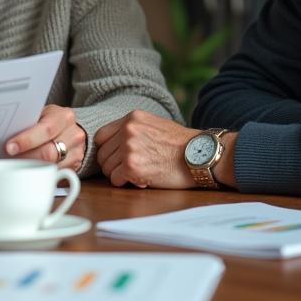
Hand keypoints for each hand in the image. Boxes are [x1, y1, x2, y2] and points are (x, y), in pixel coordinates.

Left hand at [4, 104, 86, 170]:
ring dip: (30, 168)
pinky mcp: (75, 166)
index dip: (26, 140)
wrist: (70, 130)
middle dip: (24, 158)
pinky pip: (55, 175)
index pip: (46, 130)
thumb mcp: (40, 114)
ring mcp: (76, 152)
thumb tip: (1, 133)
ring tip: (16, 164)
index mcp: (63, 117)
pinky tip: (29, 169)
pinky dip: (39, 174)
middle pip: (48, 153)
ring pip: (50, 167)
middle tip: (7, 159)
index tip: (9, 148)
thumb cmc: (49, 121)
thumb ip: (27, 122)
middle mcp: (73, 134)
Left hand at [94, 111, 211, 188]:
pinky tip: (141, 178)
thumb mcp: (154, 124)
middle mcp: (128, 130)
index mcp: (132, 118)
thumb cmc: (180, 144)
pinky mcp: (133, 166)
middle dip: (113, 164)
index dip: (107, 149)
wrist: (200, 155)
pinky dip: (125, 182)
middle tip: (130, 168)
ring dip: (119, 174)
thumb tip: (112, 143)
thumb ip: (132, 129)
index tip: (116, 156)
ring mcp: (129, 148)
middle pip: (102, 154)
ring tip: (138, 172)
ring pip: (107, 168)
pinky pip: (115, 179)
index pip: (101, 136)